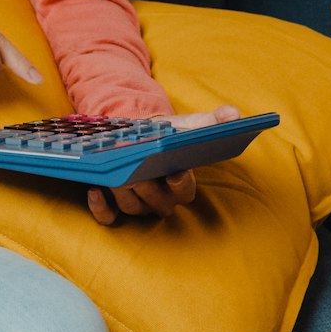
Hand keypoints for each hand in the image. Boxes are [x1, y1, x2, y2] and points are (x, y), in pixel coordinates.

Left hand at [86, 104, 239, 225]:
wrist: (135, 137)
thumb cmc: (165, 135)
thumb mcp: (187, 125)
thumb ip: (212, 121)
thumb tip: (235, 114)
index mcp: (180, 182)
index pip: (186, 192)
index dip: (182, 185)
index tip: (176, 171)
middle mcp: (160, 199)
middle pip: (158, 204)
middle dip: (148, 188)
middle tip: (138, 172)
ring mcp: (137, 204)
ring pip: (133, 207)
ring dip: (123, 192)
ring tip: (115, 174)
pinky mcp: (113, 206)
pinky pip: (108, 217)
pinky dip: (101, 207)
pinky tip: (95, 189)